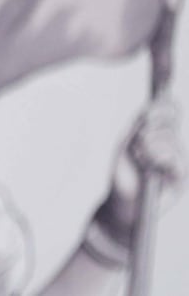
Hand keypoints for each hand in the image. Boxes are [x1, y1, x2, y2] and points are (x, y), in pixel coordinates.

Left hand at [95, 97, 184, 246]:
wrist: (122, 202)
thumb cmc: (124, 175)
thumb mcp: (126, 146)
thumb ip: (139, 127)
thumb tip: (149, 108)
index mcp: (159, 136)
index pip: (171, 114)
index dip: (165, 106)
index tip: (156, 101)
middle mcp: (173, 147)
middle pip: (170, 123)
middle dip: (150, 129)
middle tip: (137, 145)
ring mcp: (179, 162)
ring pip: (170, 139)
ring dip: (150, 146)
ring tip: (140, 159)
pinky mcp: (182, 177)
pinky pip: (175, 158)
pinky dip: (158, 158)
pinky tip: (149, 166)